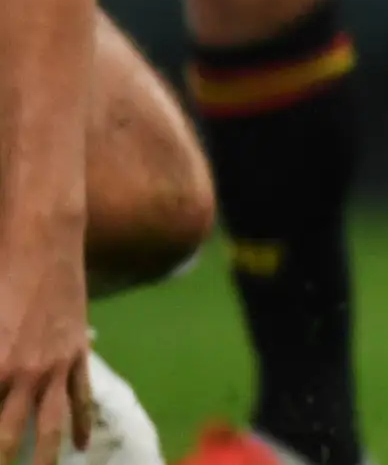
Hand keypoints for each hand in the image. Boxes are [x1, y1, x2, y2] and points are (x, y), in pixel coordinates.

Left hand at [0, 224, 89, 464]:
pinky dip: (78, 425)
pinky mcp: (76, 354)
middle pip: (8, 438)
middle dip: (5, 459)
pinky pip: (80, 398)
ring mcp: (54, 367)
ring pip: (49, 427)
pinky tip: (79, 447)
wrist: (42, 243)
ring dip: (43, 459)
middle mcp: (23, 375)